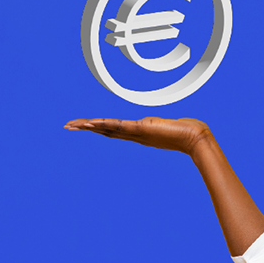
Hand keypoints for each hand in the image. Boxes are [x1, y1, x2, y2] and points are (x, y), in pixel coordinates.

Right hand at [64, 117, 212, 155]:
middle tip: (68, 126)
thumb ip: (161, 125)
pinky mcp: (143, 129)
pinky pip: (120, 126)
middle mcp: (135, 134)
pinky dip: (106, 124)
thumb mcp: (168, 126)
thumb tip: (163, 123)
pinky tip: (93, 123)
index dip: (97, 127)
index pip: (113, 129)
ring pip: (109, 128)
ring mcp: (138, 133)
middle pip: (106, 130)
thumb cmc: (186, 132)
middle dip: (87, 127)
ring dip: (91, 126)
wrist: (195, 139)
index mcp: (138, 133)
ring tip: (75, 125)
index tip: (83, 125)